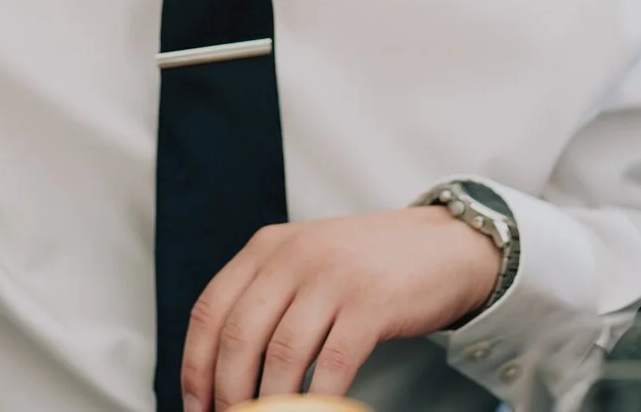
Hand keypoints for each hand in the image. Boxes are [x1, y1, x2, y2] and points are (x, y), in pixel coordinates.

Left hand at [180, 208, 500, 410]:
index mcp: (266, 247)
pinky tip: (317, 411)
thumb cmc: (369, 264)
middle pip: (240, 337)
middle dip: (229, 393)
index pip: (210, 310)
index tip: (196, 404)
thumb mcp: (305, 260)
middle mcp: (294, 257)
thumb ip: (265, 294)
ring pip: (282, 356)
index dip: (195, 366)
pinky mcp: (371, 304)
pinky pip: (332, 365)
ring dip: (270, 403)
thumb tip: (222, 364)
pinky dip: (319, 398)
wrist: (444, 245)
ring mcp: (333, 279)